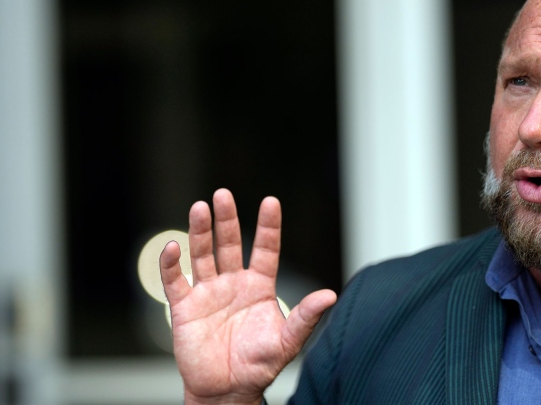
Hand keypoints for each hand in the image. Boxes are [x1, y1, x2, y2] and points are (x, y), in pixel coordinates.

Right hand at [159, 189, 337, 403]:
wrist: (227, 390)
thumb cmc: (258, 366)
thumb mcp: (287, 342)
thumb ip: (305, 317)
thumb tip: (330, 295)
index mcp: (259, 286)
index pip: (265, 249)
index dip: (268, 227)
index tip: (270, 202)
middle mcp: (233, 283)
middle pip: (229, 244)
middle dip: (227, 220)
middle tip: (223, 195)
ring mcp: (208, 293)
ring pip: (202, 255)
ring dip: (199, 232)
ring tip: (200, 207)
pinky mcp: (185, 308)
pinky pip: (175, 281)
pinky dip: (171, 264)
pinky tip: (174, 247)